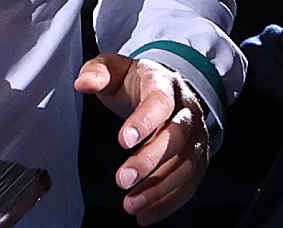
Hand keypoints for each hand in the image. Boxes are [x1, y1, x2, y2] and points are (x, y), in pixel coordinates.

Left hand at [73, 53, 210, 224]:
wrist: (166, 89)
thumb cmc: (137, 83)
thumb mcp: (114, 69)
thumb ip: (97, 72)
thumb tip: (84, 83)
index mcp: (165, 84)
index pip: (160, 102)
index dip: (144, 121)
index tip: (122, 141)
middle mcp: (186, 109)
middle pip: (177, 136)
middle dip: (150, 161)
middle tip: (123, 179)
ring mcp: (196, 135)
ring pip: (186, 164)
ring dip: (159, 188)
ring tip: (131, 204)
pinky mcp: (198, 157)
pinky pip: (190, 183)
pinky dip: (169, 202)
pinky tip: (147, 214)